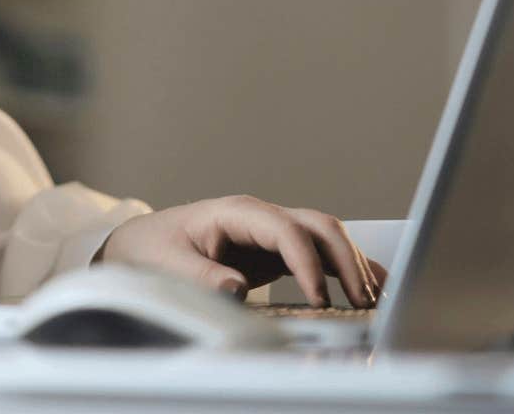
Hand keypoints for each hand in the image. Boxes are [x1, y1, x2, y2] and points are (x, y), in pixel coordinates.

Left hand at [97, 194, 386, 307]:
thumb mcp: (169, 264)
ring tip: (371, 299)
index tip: (321, 299)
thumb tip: (236, 288)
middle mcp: (261, 217)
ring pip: (325, 237)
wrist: (142, 243)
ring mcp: (272, 232)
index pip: (287, 231)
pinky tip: (370, 286)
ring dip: (352, 264)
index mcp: (237, 213)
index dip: (308, 265)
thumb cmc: (154, 249)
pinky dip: (345, 268)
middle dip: (345, 261)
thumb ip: (201, 275)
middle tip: (361, 300)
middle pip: (318, 227)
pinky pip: (319, 253)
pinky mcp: (276, 250)